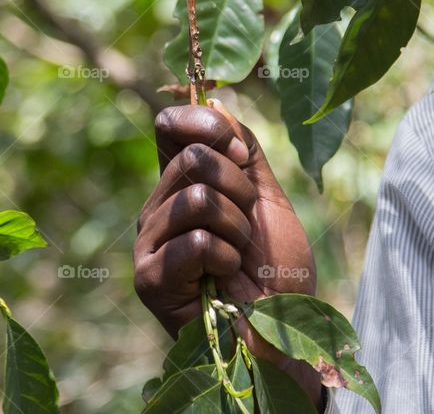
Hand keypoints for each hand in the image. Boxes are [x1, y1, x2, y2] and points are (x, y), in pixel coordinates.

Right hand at [133, 100, 321, 402]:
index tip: (242, 156)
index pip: (168, 125)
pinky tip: (224, 282)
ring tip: (237, 259)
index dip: (207, 126)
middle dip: (239, 190)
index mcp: (179, 183)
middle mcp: (157, 207)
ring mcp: (148, 241)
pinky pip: (196, 240)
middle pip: (194, 156)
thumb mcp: (266, 197)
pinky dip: (226, 260)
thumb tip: (213, 101)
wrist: (284, 332)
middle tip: (245, 229)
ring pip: (197, 196)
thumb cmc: (274, 270)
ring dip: (236, 230)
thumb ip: (242, 150)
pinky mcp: (149, 276)